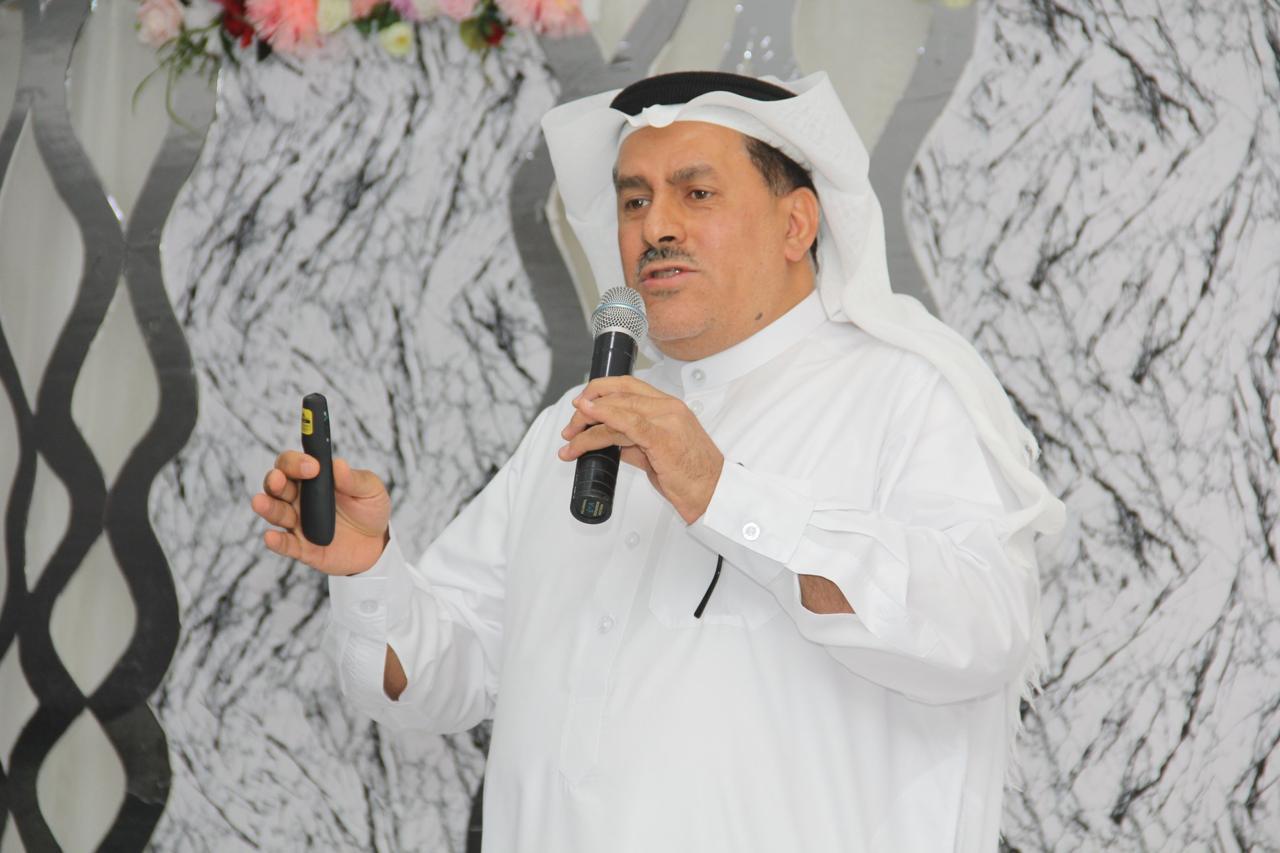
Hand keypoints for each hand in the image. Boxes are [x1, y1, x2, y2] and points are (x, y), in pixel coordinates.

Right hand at [251, 451, 390, 574]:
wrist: (377, 544)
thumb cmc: (369, 510)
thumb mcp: (371, 490)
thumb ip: (355, 479)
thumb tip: (338, 464)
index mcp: (314, 480)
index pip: (293, 464)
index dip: (296, 462)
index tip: (313, 466)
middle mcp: (299, 499)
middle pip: (277, 485)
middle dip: (274, 481)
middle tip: (279, 479)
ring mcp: (299, 523)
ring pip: (276, 513)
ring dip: (268, 507)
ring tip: (261, 502)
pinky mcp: (303, 548)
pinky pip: (286, 545)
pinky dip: (276, 541)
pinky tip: (271, 537)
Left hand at [558, 376, 723, 523]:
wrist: (711, 493)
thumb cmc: (690, 476)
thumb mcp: (655, 453)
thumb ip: (632, 442)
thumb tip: (606, 440)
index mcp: (668, 406)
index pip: (628, 386)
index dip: (599, 390)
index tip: (581, 404)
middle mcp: (667, 408)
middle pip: (617, 395)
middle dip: (587, 410)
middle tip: (571, 426)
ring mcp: (666, 420)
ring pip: (617, 411)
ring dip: (586, 425)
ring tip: (570, 440)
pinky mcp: (662, 437)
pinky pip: (628, 422)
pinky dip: (604, 419)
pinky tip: (588, 423)